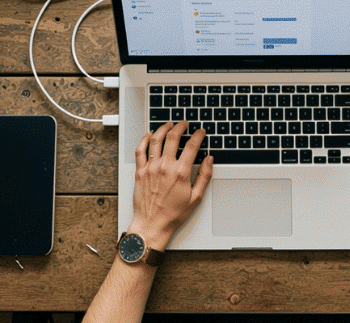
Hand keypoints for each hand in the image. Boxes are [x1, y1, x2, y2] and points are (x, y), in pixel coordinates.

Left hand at [129, 121, 213, 249]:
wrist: (152, 224)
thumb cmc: (172, 214)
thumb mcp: (196, 198)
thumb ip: (204, 176)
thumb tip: (209, 161)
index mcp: (180, 173)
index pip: (191, 146)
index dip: (198, 135)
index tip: (200, 132)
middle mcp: (165, 167)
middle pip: (173, 137)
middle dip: (180, 127)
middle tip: (184, 124)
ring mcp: (151, 168)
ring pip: (155, 139)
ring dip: (163, 128)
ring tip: (169, 125)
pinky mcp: (140, 172)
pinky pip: (140, 150)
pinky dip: (144, 139)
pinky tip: (148, 135)